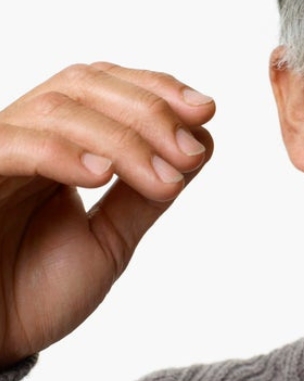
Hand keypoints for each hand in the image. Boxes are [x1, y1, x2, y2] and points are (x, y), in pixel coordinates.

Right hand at [0, 62, 214, 365]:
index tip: (207, 109)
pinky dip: (61, 153)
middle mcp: (22, 138)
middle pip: (85, 84)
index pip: (104, 86)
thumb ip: (147, 194)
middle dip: (149, 111)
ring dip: (122, 139)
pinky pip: (9, 146)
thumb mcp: (108, 240)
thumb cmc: (32, 296)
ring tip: (160, 178)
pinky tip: (101, 175)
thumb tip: (201, 143)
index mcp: (55, 146)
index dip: (156, 88)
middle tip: (188, 153)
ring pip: (57, 109)